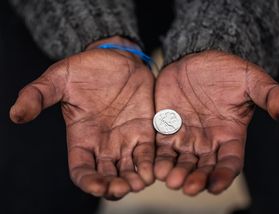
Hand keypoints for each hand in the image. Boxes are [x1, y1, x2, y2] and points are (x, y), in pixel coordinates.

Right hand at [10, 37, 154, 199]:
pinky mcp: (144, 131)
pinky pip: (147, 154)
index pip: (82, 170)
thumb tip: (15, 115)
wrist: (117, 58)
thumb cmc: (86, 68)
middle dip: (114, 187)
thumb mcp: (58, 79)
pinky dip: (150, 165)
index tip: (97, 186)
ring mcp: (125, 139)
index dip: (88, 181)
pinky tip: (154, 170)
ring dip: (134, 180)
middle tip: (122, 188)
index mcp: (81, 138)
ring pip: (129, 170)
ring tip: (140, 182)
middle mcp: (103, 144)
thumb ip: (38, 95)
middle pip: (107, 176)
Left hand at [154, 51, 278, 194]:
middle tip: (188, 188)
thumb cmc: (227, 71)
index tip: (216, 186)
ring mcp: (186, 136)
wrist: (197, 59)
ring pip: (181, 162)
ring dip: (175, 173)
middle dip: (196, 179)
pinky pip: (161, 148)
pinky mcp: (166, 128)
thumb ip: (270, 95)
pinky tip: (153, 166)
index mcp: (230, 135)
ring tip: (170, 179)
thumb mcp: (252, 80)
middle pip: (203, 168)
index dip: (224, 175)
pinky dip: (158, 158)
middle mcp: (207, 141)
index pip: (229, 162)